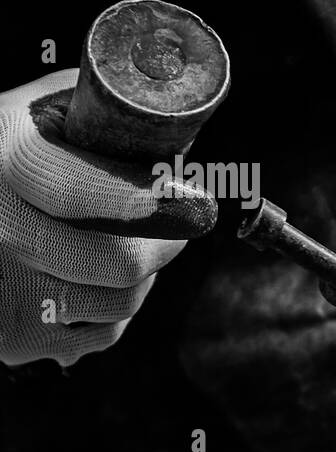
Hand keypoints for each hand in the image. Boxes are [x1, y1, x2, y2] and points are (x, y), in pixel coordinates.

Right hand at [0, 70, 213, 365]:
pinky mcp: (11, 339)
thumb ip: (105, 116)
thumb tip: (181, 129)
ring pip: (123, 300)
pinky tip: (84, 278)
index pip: (81, 193)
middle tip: (175, 220)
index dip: (154, 202)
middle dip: (164, 241)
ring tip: (111, 242)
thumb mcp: (41, 112)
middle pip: (122, 262)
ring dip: (138, 275)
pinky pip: (104, 333)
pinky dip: (111, 309)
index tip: (200, 204)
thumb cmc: (10, 154)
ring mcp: (3, 290)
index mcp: (6, 159)